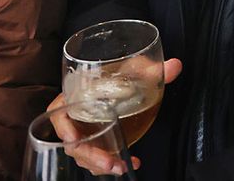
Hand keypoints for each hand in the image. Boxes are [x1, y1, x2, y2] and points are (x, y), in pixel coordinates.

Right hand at [48, 57, 182, 175]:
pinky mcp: (97, 141)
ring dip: (101, 164)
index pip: (58, 112)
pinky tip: (130, 162)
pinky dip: (112, 162)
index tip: (73, 139)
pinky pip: (98, 156)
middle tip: (110, 162)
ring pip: (85, 154)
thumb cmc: (121, 71)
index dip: (63, 126)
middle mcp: (76, 116)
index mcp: (76, 95)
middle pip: (73, 142)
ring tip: (121, 167)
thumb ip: (153, 69)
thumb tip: (174, 66)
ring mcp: (85, 131)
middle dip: (91, 156)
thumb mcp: (135, 68)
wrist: (126, 80)